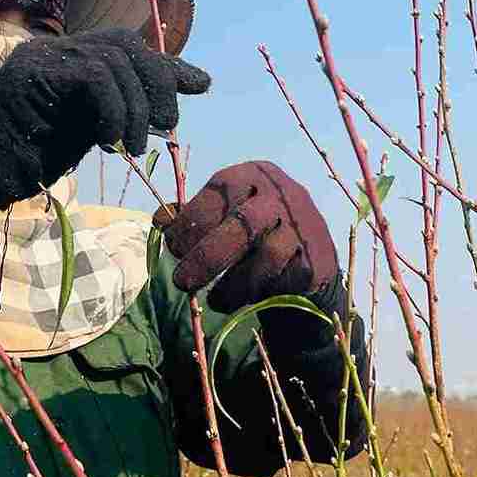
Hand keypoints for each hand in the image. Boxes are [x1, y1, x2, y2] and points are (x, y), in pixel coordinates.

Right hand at [0, 28, 210, 208]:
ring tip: (131, 144)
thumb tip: (176, 101)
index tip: (199, 86)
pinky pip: (94, 76)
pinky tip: (109, 139)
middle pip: (124, 44)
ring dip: (134, 106)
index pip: (126, 45)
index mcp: (67, 56)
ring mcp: (42, 54)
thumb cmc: (32, 157)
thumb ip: (125, 108)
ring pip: (113, 60)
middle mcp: (54, 47)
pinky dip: (113, 109)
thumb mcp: (91, 127)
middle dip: (157, 81)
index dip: (165, 65)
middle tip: (164, 123)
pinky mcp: (35, 71)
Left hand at [162, 161, 338, 313]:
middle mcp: (282, 194)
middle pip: (243, 223)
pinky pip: (285, 280)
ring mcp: (304, 226)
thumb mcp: (224, 213)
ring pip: (267, 256)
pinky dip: (260, 293)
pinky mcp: (318, 258)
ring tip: (214, 300)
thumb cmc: (253, 229)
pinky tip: (244, 298)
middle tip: (182, 282)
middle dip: (207, 256)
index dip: (191, 220)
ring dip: (233, 284)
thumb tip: (159, 220)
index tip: (173, 247)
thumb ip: (193, 215)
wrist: (307, 251)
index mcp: (254, 175)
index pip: (220, 190)